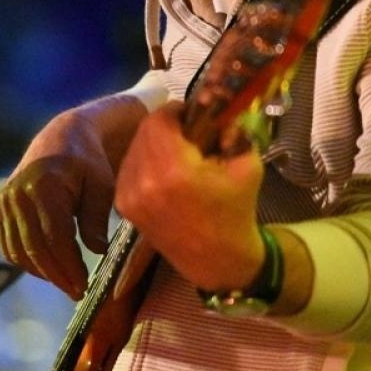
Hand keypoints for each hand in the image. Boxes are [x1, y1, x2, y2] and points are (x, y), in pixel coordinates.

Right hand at [0, 96, 144, 298]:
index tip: (84, 286)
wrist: (61, 139)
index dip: (68, 265)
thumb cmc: (88, 163)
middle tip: (77, 292)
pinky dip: (27, 261)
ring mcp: (3, 200)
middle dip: (57, 275)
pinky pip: (9, 245)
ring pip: (18, 250)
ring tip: (66, 282)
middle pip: (34, 247)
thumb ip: (97, 217)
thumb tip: (96, 251)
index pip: (54, 236)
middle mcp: (17, 192)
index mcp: (43, 183)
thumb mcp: (102, 184)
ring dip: (42, 272)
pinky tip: (49, 268)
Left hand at [114, 103, 266, 290]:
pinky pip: (129, 167)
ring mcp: (129, 195)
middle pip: (145, 131)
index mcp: (175, 170)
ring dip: (154, 142)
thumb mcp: (247, 166)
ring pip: (134, 147)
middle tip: (187, 130)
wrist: (218, 260)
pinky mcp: (123, 205)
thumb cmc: (236, 212)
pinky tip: (165, 172)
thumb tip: (219, 110)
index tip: (192, 114)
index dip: (176, 111)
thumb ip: (234, 131)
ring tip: (177, 152)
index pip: (160, 119)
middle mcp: (145, 181)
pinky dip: (145, 161)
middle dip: (166, 125)